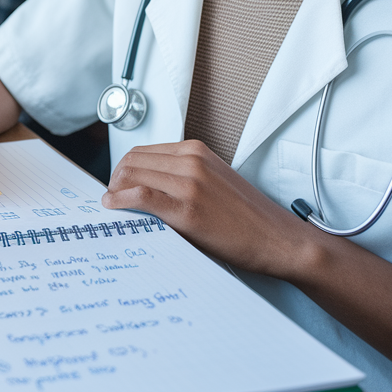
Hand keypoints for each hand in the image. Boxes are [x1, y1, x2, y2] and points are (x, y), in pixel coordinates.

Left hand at [101, 140, 313, 279]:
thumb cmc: (248, 217)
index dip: (123, 169)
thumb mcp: (213, 181)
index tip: (118, 185)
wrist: (279, 240)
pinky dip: (120, 200)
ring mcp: (190, 184)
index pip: (141, 151)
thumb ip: (182, 175)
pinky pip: (140, 196)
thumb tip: (144, 184)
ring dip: (114, 191)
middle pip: (131, 162)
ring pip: (131, 176)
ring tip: (113, 205)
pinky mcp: (188, 209)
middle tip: (112, 198)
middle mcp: (191, 161)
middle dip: (115, 180)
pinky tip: (114, 208)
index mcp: (196, 151)